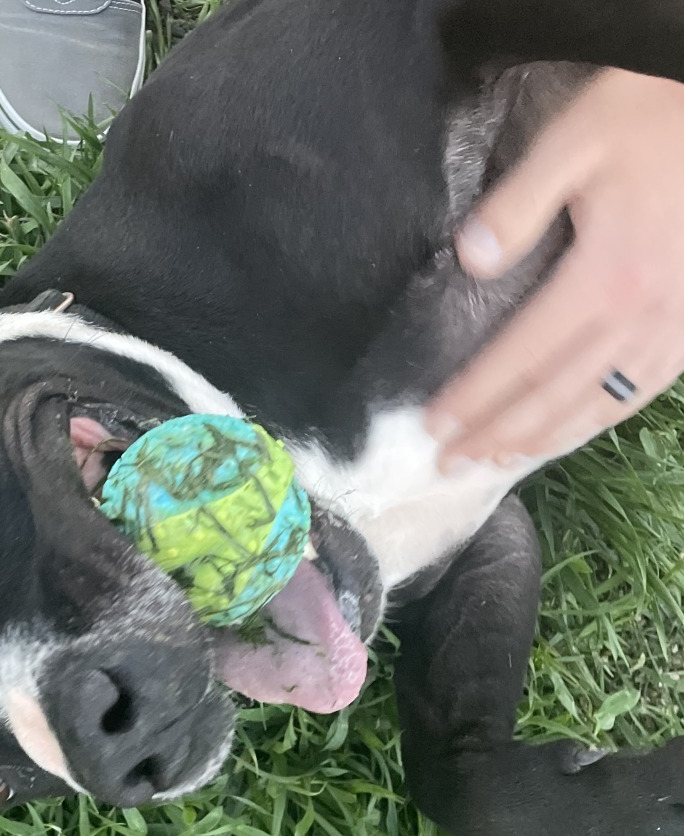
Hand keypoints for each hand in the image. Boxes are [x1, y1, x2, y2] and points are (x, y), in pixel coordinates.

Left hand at [426, 68, 683, 470]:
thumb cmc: (650, 114)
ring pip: (600, 402)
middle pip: (554, 394)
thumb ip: (517, 203)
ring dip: (546, 438)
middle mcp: (640, 315)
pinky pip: (644, 389)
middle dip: (497, 435)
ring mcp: (675, 325)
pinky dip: (601, 419)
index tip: (433, 426)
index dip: (474, 396)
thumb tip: (468, 260)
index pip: (519, 356)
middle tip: (450, 463)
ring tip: (499, 462)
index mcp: (604, 278)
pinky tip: (575, 430)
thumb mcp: (576, 139)